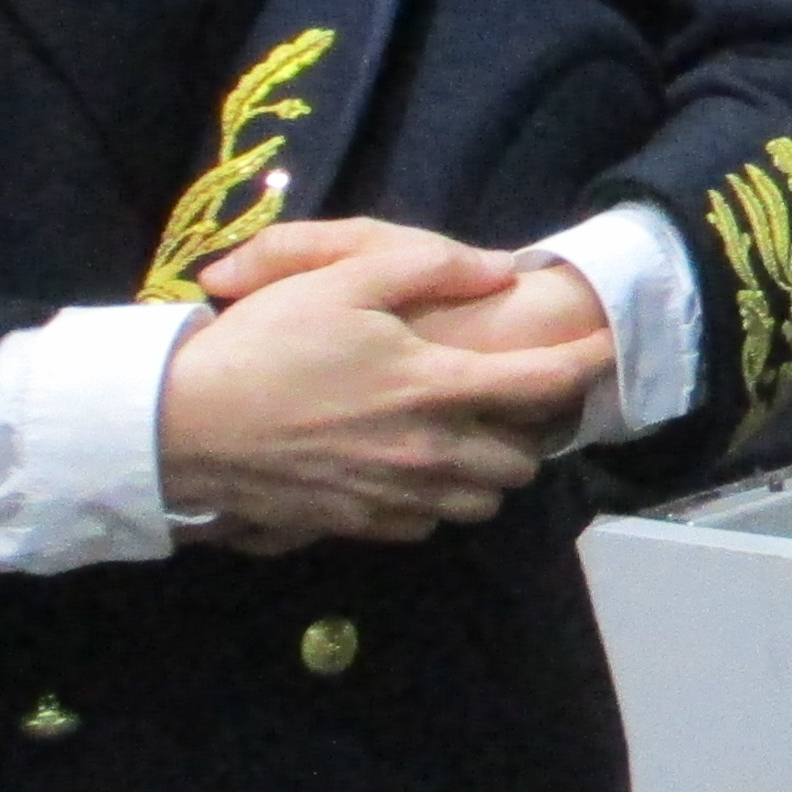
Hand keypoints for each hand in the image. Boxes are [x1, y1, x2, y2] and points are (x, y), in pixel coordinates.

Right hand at [158, 226, 617, 545]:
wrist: (183, 427)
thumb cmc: (264, 344)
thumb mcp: (342, 280)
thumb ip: (428, 268)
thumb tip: (500, 269)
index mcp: (434, 387)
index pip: (545, 384)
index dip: (589, 365)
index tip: (608, 348)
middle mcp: (429, 452)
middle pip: (525, 461)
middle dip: (536, 433)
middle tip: (522, 399)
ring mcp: (396, 495)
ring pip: (484, 500)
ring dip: (492, 471)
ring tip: (473, 434)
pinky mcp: (360, 524)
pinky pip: (430, 523)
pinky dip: (440, 500)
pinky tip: (418, 467)